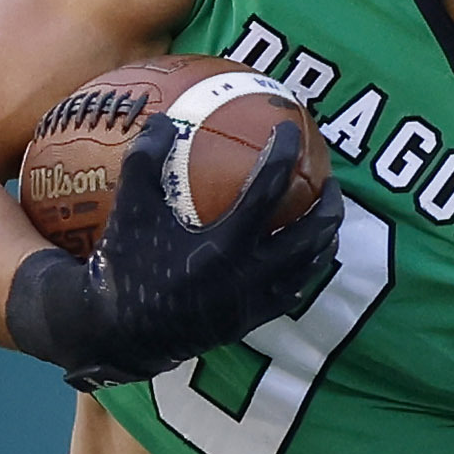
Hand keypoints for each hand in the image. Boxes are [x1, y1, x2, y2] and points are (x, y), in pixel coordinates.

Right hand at [5, 110, 343, 392]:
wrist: (123, 334)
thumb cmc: (124, 265)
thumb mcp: (130, 209)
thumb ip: (146, 161)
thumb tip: (164, 119)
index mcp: (223, 245)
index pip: (267, 190)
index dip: (282, 155)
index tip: (290, 130)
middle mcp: (249, 275)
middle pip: (309, 234)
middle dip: (328, 204)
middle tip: (329, 178)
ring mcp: (255, 301)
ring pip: (310, 266)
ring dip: (324, 237)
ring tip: (327, 213)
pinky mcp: (253, 320)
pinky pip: (293, 291)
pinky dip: (305, 268)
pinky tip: (303, 254)